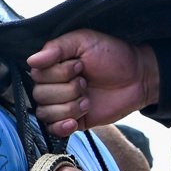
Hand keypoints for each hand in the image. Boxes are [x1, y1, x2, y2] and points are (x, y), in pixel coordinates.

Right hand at [28, 30, 160, 138]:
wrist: (138, 78)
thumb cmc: (112, 55)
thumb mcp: (84, 41)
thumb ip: (57, 47)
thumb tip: (31, 61)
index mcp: (53, 65)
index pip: (36, 74)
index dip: (58, 73)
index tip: (80, 66)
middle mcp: (54, 85)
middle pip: (39, 94)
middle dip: (66, 90)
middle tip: (86, 83)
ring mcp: (62, 105)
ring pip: (45, 113)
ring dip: (68, 107)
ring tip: (87, 101)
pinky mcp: (73, 122)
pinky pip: (53, 130)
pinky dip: (62, 127)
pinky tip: (75, 121)